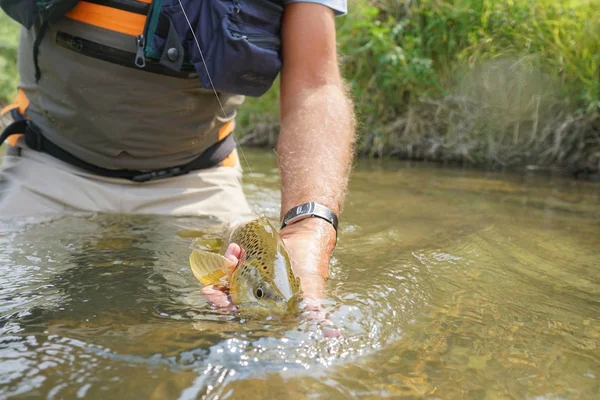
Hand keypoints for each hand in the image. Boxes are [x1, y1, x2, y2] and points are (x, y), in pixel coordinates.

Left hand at [200, 218, 339, 336]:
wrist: (308, 235)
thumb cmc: (311, 265)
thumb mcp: (313, 290)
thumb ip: (317, 312)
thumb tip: (333, 334)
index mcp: (269, 308)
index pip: (243, 314)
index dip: (225, 307)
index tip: (215, 296)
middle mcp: (258, 296)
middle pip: (230, 299)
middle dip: (217, 292)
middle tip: (209, 285)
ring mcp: (252, 279)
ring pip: (228, 281)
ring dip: (225, 269)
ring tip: (233, 252)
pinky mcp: (249, 263)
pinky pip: (234, 264)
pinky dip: (231, 257)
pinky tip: (236, 248)